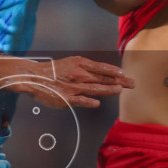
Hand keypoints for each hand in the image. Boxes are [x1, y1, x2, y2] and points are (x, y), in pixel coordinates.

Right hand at [3, 56, 134, 109]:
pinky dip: (89, 101)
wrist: (34, 77)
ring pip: (95, 88)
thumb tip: (100, 74)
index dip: (114, 71)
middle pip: (103, 78)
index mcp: (80, 64)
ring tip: (120, 90)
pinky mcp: (67, 98)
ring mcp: (74, 86)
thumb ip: (85, 69)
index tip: (125, 74)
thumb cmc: (53, 71)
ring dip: (109, 89)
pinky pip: (80, 100)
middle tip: (132, 83)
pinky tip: (97, 103)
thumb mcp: (70, 63)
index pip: (102, 68)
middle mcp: (79, 74)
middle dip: (119, 81)